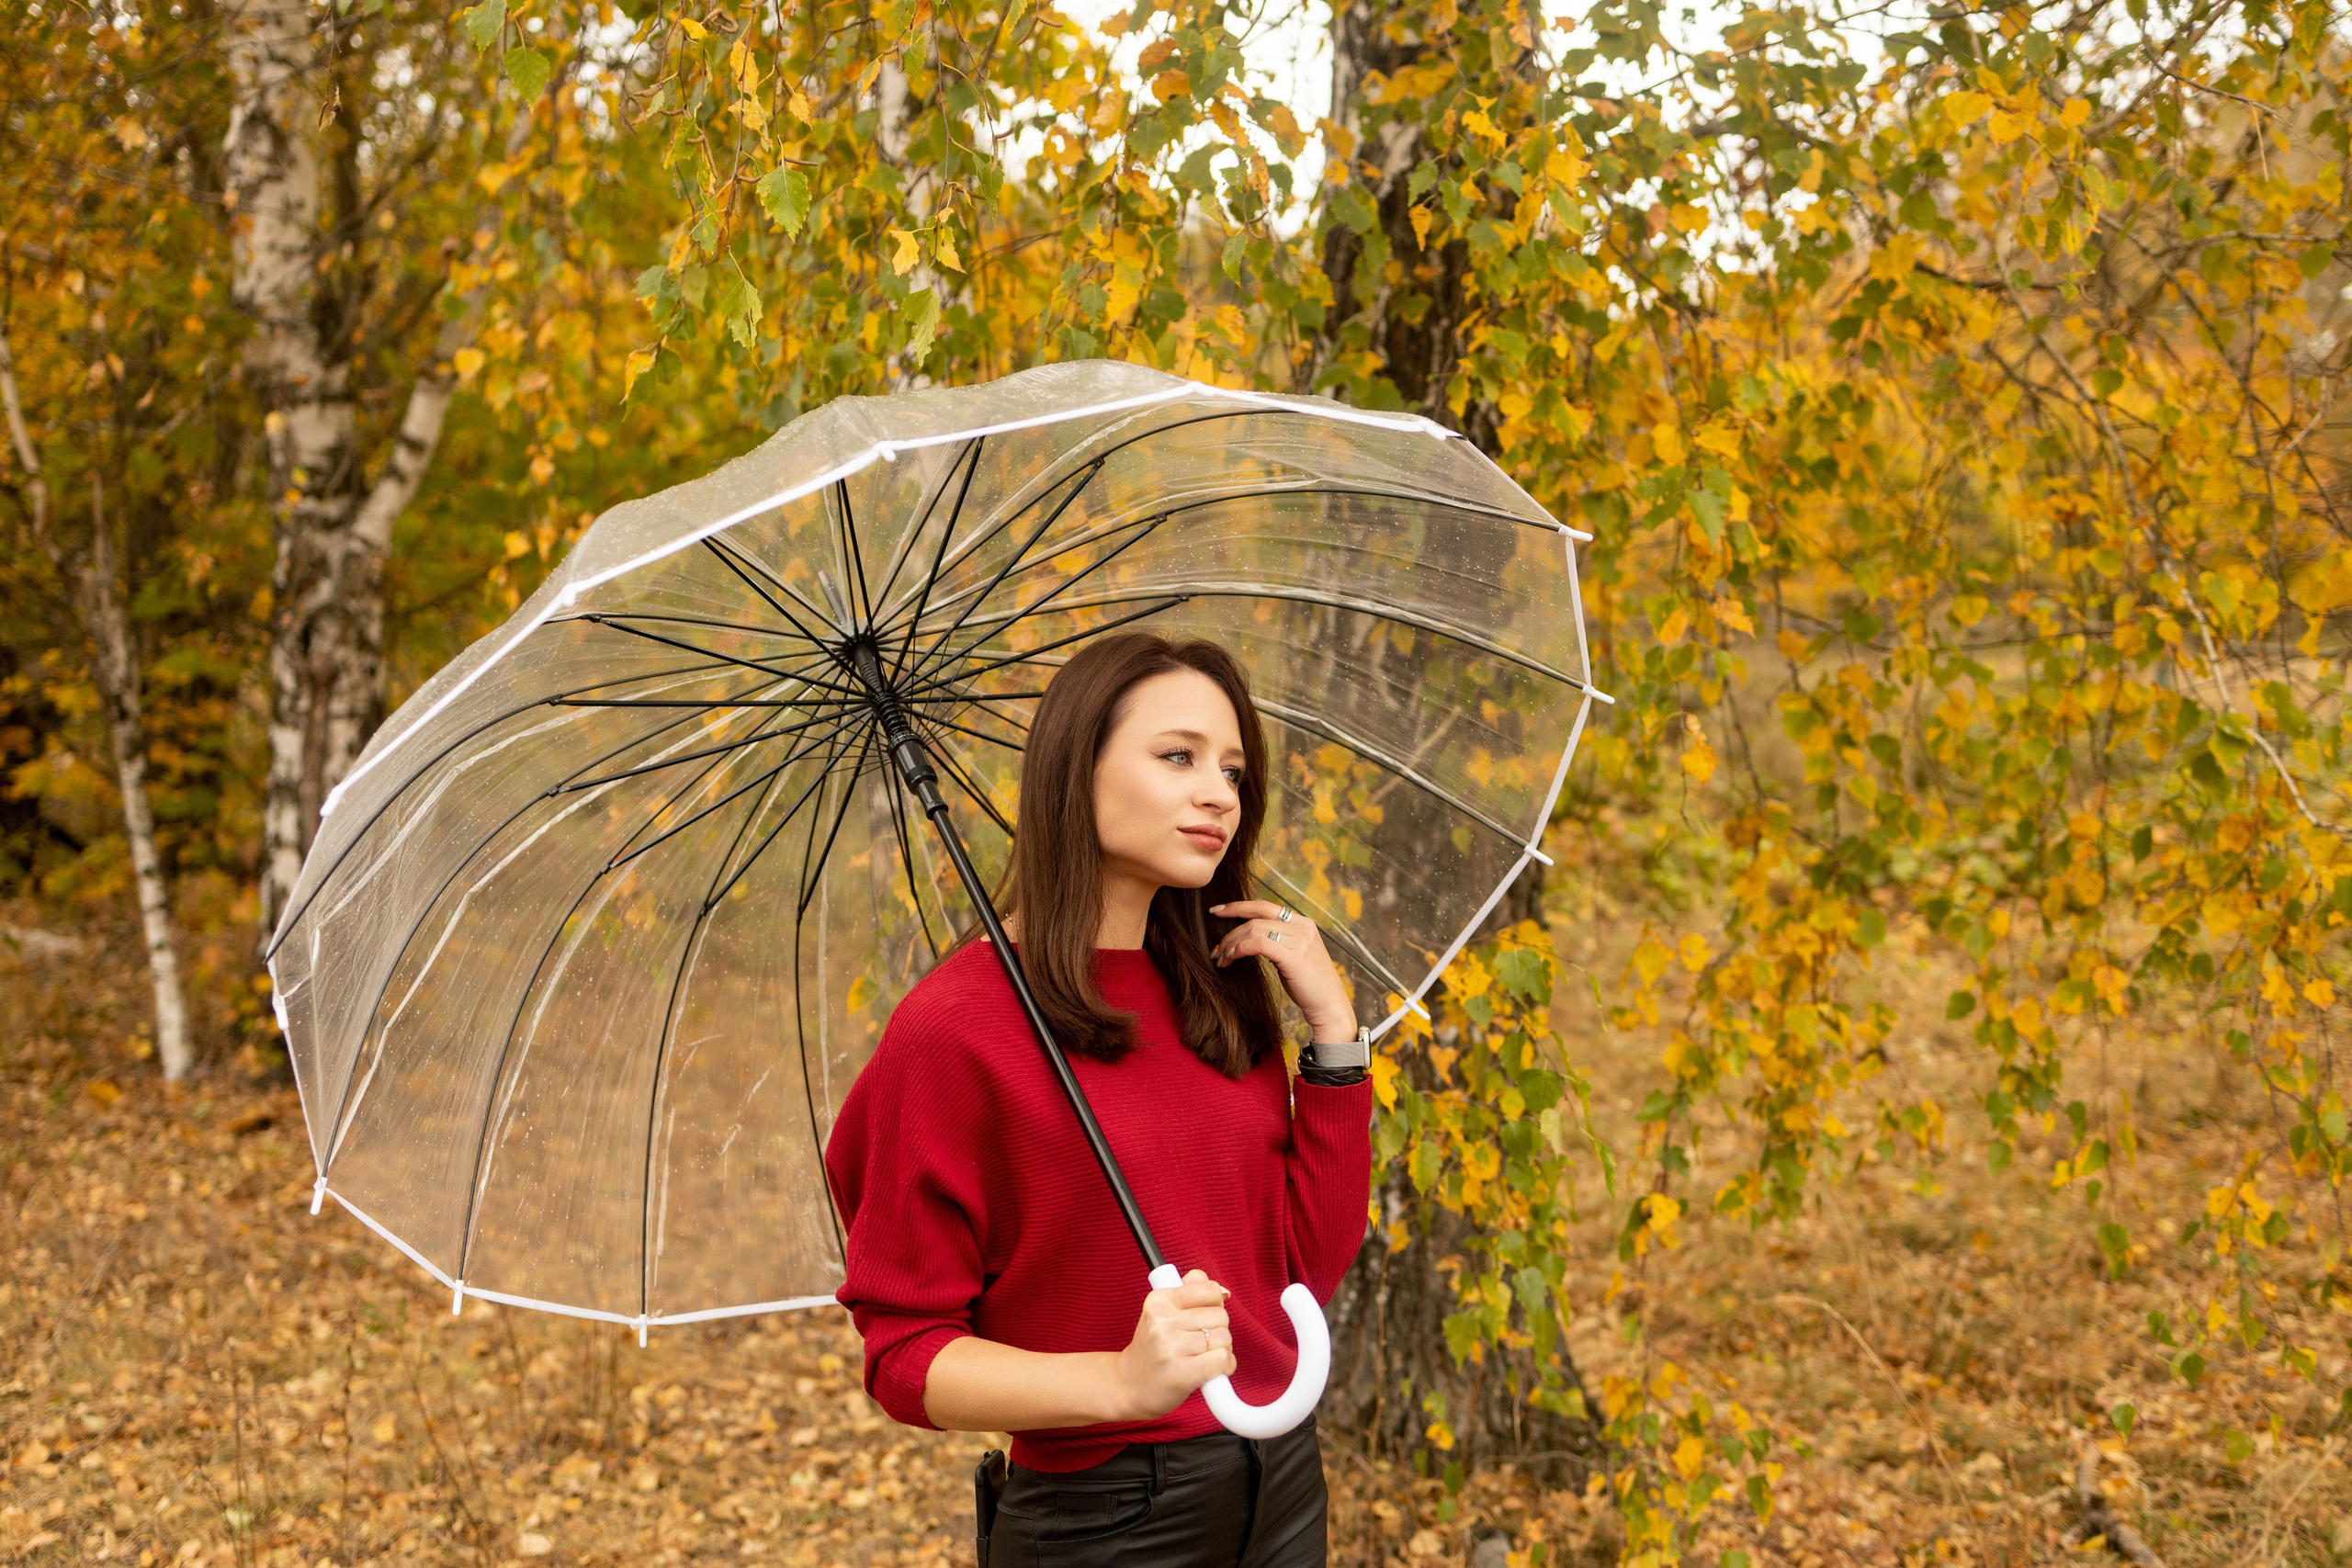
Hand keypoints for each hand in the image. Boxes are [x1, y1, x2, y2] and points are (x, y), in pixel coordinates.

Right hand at [1114, 1269, 1233, 1419]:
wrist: (1129, 1386)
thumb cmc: (1153, 1349)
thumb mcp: (1162, 1313)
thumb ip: (1190, 1291)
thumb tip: (1222, 1291)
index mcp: (1159, 1300)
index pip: (1209, 1289)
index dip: (1216, 1304)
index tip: (1205, 1317)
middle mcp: (1162, 1322)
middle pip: (1220, 1315)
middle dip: (1219, 1330)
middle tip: (1201, 1343)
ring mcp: (1171, 1348)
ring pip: (1224, 1338)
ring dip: (1222, 1350)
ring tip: (1203, 1357)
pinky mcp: (1182, 1373)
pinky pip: (1223, 1359)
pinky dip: (1225, 1366)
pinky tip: (1212, 1372)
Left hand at [1209, 899, 1355, 1042]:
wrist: (1329, 1006)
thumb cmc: (1308, 985)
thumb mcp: (1294, 956)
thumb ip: (1278, 942)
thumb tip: (1248, 938)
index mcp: (1303, 923)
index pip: (1264, 906)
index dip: (1238, 906)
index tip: (1216, 911)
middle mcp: (1303, 927)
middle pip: (1255, 917)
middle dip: (1230, 932)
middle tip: (1215, 949)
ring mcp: (1301, 940)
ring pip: (1254, 930)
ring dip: (1232, 944)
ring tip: (1221, 959)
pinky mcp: (1295, 957)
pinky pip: (1259, 944)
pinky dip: (1241, 949)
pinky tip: (1232, 958)